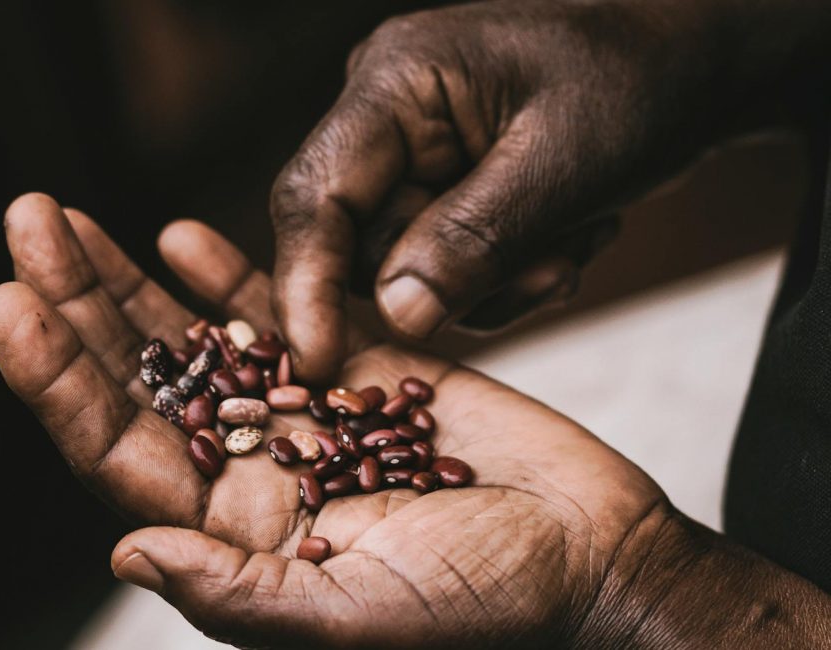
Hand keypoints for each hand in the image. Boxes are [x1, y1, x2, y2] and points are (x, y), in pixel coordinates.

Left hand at [0, 193, 675, 646]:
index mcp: (241, 533)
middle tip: (28, 226)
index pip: (121, 453)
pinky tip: (183, 236)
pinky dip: (234, 276)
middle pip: (144, 381)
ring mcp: (308, 412)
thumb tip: (126, 550)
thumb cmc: (489, 610)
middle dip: (80, 305)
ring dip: (134, 281)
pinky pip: (285, 315)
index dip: (58, 383)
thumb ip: (241, 593)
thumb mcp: (360, 620)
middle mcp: (259, 468)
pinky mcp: (366, 368)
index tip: (10, 305)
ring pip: (198, 340)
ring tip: (72, 219)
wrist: (590, 556)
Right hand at [270, 0, 830, 381]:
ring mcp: (412, 156)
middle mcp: (386, 118)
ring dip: (492, 282)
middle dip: (450, 283)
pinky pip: (442, 268)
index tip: (317, 364)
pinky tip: (567, 235)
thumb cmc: (640, 85)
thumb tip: (395, 317)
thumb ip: (473, 240)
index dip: (305, 284)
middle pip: (361, 246)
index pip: (314, 194)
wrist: (693, 66)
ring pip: (405, 270)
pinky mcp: (440, 189)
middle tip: (551, 268)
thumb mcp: (564, 165)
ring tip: (571, 242)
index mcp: (396, 83)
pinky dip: (505, 275)